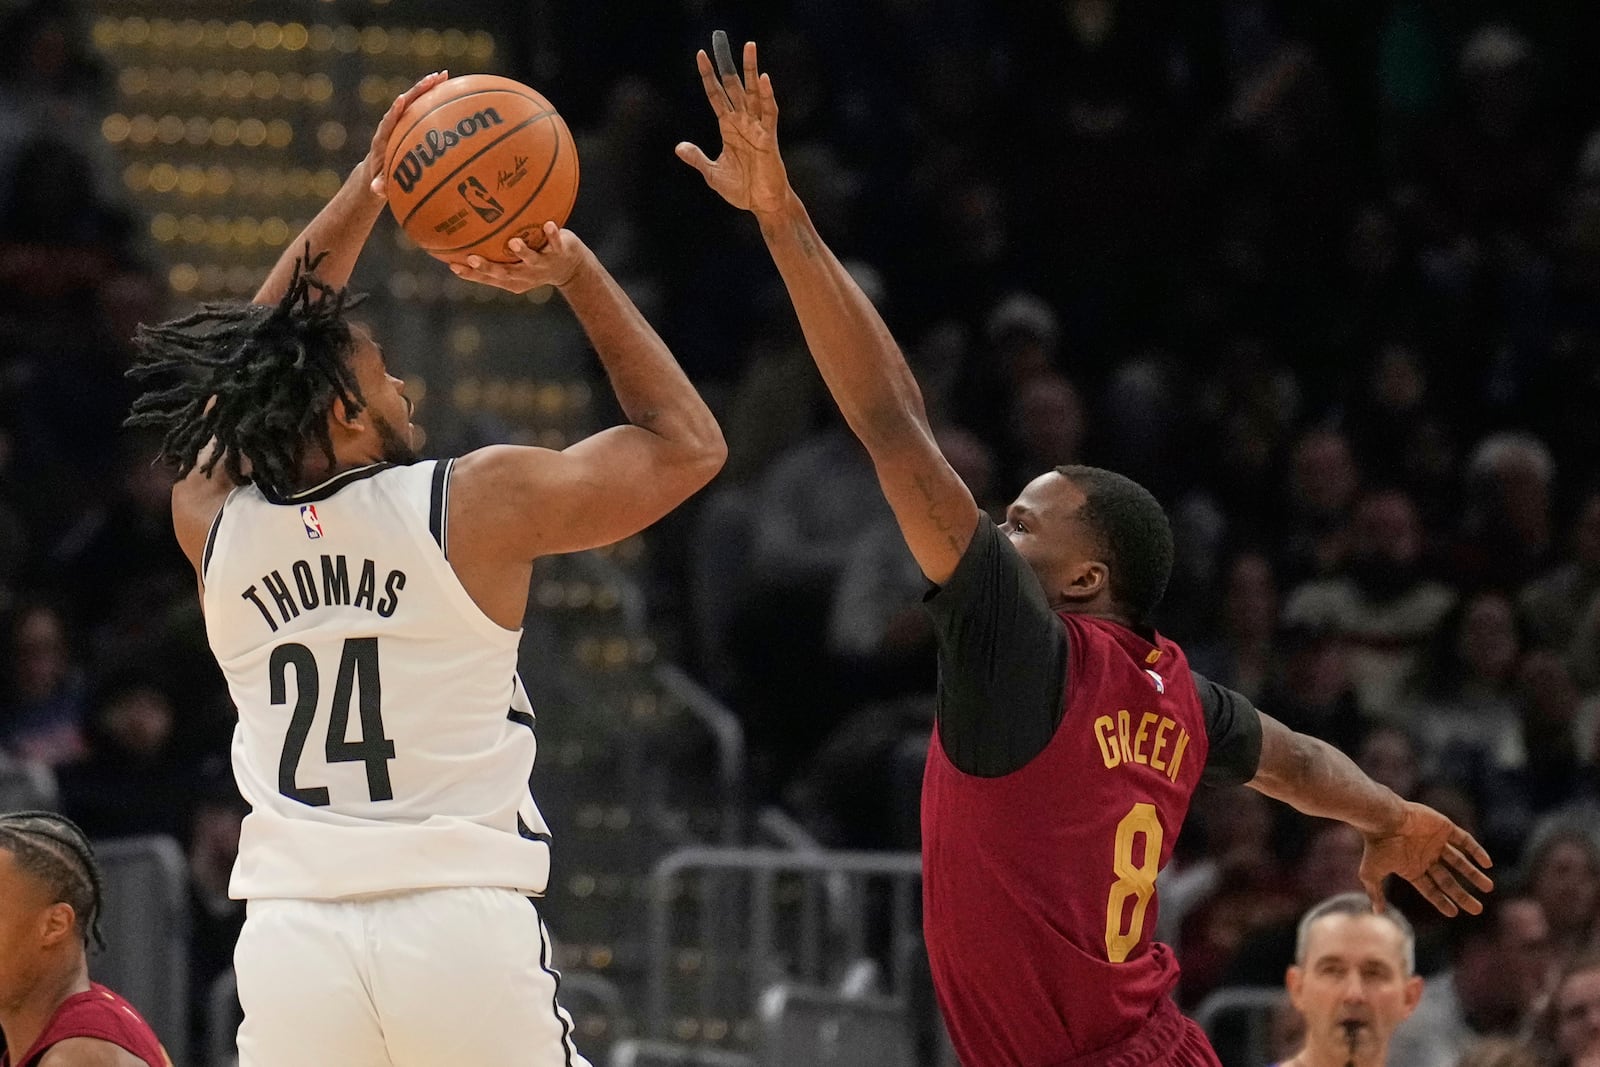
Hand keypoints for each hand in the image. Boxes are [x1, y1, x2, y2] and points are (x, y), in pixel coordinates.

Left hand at [363, 70, 450, 198]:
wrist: (377, 170)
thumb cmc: (380, 179)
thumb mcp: (380, 184)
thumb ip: (379, 186)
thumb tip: (377, 190)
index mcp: (383, 138)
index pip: (389, 121)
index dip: (395, 110)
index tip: (401, 100)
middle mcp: (392, 124)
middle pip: (404, 103)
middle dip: (417, 90)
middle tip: (433, 78)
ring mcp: (402, 121)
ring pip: (415, 101)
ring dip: (428, 87)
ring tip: (444, 75)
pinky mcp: (410, 122)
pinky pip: (424, 108)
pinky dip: (436, 99)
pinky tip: (453, 90)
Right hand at [448, 223, 592, 292]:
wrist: (571, 268)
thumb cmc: (534, 261)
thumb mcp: (513, 261)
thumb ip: (493, 253)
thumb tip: (462, 233)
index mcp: (512, 278)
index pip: (487, 279)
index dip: (470, 275)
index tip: (452, 265)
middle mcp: (525, 274)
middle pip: (504, 273)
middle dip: (487, 267)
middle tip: (472, 259)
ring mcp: (543, 264)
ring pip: (531, 260)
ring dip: (523, 252)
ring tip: (513, 242)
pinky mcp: (560, 253)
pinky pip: (556, 243)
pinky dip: (552, 234)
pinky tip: (549, 224)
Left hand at [676, 36, 790, 215]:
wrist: (762, 204)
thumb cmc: (742, 189)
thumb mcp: (712, 173)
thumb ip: (697, 158)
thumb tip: (679, 147)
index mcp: (728, 128)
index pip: (716, 95)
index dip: (709, 76)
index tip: (701, 55)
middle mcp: (742, 122)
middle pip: (734, 86)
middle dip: (728, 64)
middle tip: (722, 40)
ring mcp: (757, 128)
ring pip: (753, 92)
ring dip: (751, 70)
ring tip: (749, 47)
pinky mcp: (769, 138)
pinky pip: (769, 113)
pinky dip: (767, 96)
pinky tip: (763, 80)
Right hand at [1358, 801, 1492, 916]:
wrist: (1383, 819)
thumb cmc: (1377, 846)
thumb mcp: (1371, 874)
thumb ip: (1376, 893)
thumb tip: (1377, 912)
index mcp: (1412, 868)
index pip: (1431, 889)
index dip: (1443, 901)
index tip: (1455, 913)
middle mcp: (1426, 856)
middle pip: (1448, 879)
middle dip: (1462, 895)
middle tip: (1478, 909)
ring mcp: (1436, 842)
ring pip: (1459, 861)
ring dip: (1474, 874)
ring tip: (1488, 887)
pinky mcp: (1444, 828)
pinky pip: (1465, 840)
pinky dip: (1477, 851)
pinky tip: (1487, 864)